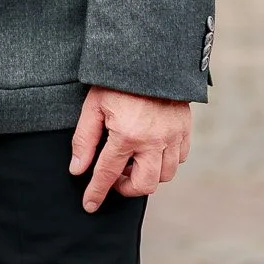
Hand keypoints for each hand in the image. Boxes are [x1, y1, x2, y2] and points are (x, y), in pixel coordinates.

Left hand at [68, 86, 190, 211]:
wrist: (151, 57)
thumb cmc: (117, 80)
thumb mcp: (93, 105)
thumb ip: (85, 139)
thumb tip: (78, 169)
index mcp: (127, 134)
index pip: (107, 174)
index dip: (97, 192)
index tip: (90, 206)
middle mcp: (153, 141)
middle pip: (144, 185)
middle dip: (126, 188)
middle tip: (115, 175)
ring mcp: (173, 137)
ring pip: (164, 176)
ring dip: (147, 175)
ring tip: (131, 159)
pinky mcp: (185, 130)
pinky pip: (179, 159)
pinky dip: (164, 162)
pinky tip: (150, 149)